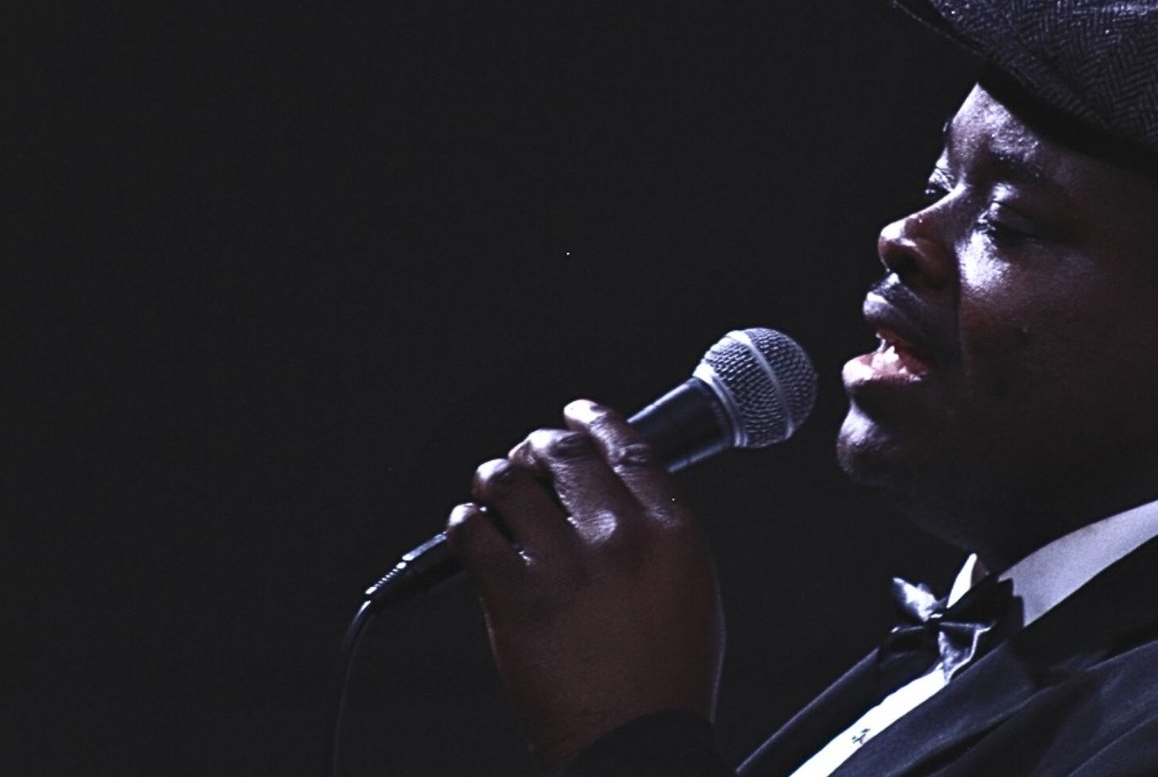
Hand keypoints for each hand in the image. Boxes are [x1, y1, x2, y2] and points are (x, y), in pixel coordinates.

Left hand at [444, 399, 723, 767]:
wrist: (634, 747)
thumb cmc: (666, 682)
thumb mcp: (693, 592)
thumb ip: (662, 537)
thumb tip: (625, 498)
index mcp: (671, 533)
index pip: (627, 447)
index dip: (593, 419)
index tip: (575, 413)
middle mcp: (620, 538)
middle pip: (565, 452)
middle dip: (536, 446)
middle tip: (525, 459)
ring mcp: (566, 567)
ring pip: (511, 480)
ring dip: (494, 478)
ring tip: (490, 494)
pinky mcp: (516, 599)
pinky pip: (472, 532)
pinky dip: (464, 523)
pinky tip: (470, 532)